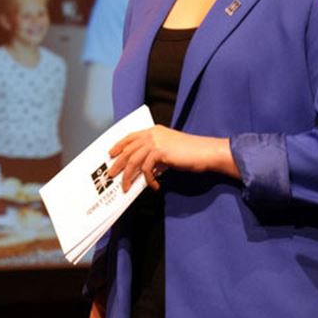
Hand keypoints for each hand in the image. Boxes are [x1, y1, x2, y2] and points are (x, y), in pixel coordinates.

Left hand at [107, 125, 230, 190]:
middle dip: (117, 164)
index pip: (130, 137)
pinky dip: (148, 180)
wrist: (206, 152)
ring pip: (133, 160)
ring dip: (128, 176)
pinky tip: (154, 186)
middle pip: (128, 150)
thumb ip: (154, 156)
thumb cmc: (190, 153)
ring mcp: (156, 142)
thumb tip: (141, 169)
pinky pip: (147, 168)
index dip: (119, 145)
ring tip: (126, 187)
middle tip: (111, 175)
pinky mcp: (160, 152)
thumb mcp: (168, 152)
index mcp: (153, 131)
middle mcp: (152, 134)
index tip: (110, 154)